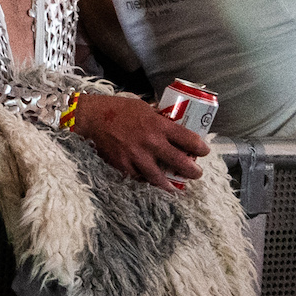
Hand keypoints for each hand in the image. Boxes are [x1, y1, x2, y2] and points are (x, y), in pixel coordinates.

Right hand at [69, 92, 207, 189]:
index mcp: (158, 125)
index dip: (200, 147)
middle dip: (192, 170)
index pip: (188, 139)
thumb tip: (172, 122)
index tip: (204, 151)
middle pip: (179, 162)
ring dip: (171, 185)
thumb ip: (158, 118)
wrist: (91, 117)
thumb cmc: (117, 108)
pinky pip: (139, 178)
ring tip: (177, 188)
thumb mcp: (143, 107)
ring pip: (160, 178)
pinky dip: (146, 181)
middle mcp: (151, 142)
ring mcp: (137, 156)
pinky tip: (151, 183)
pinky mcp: (123, 166)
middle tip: (197, 173)